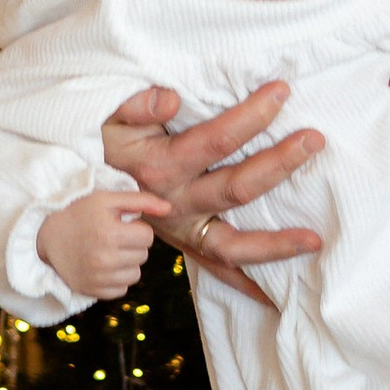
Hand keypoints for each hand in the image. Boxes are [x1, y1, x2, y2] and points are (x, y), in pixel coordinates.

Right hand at [36, 183, 167, 302]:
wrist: (46, 235)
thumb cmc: (79, 212)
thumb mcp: (107, 199)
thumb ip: (141, 201)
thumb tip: (169, 208)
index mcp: (110, 233)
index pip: (147, 237)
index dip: (136, 228)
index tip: (120, 225)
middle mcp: (104, 259)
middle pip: (143, 255)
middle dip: (132, 245)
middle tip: (111, 236)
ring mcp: (98, 278)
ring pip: (136, 274)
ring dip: (127, 263)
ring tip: (108, 251)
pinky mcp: (92, 291)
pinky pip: (122, 289)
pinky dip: (116, 278)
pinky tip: (103, 266)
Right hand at [100, 81, 323, 313]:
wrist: (74, 203)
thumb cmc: (99, 150)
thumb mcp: (108, 120)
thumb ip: (136, 106)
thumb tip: (171, 98)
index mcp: (160, 167)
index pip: (216, 139)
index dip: (251, 116)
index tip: (282, 92)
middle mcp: (175, 203)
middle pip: (236, 188)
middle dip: (279, 164)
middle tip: (315, 140)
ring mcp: (182, 231)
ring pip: (233, 244)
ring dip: (276, 245)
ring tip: (315, 241)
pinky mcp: (185, 247)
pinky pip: (219, 272)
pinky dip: (249, 286)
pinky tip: (280, 297)